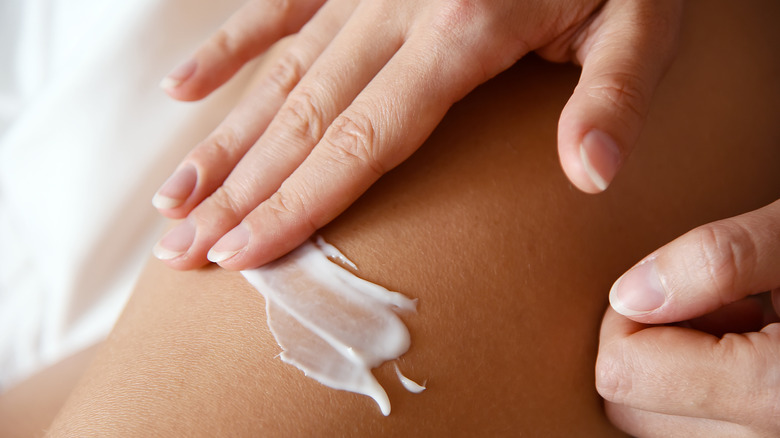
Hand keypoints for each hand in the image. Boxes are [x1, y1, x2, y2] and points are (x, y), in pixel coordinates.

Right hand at [152, 0, 682, 269]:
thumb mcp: (639, 20)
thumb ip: (614, 95)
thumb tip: (590, 175)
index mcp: (462, 32)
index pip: (360, 143)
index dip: (295, 204)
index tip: (240, 254)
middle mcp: (396, 8)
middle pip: (301, 119)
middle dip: (238, 191)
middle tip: (179, 248)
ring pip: (277, 74)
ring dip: (221, 140)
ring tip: (170, 198)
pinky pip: (280, 8)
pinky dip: (230, 49)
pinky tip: (182, 89)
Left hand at [596, 199, 779, 436]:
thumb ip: (716, 261)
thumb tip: (628, 296)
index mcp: (774, 394)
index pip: (619, 372)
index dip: (629, 315)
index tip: (673, 284)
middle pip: (625, 404)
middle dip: (650, 344)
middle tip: (715, 304)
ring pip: (652, 421)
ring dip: (675, 371)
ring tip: (741, 329)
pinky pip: (685, 428)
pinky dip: (697, 392)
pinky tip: (745, 356)